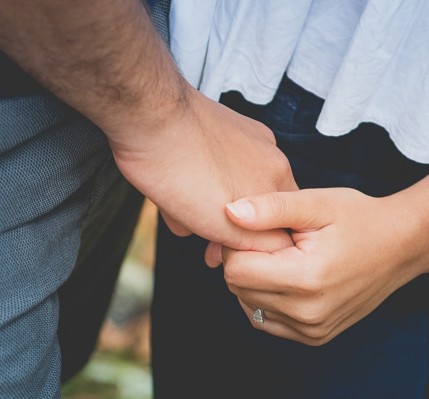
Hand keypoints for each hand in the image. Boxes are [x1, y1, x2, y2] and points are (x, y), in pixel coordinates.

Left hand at [107, 90, 296, 255]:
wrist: (149, 115)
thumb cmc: (177, 172)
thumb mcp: (220, 227)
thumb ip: (254, 244)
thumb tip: (258, 251)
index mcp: (279, 186)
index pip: (280, 228)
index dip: (250, 245)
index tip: (220, 251)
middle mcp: (274, 161)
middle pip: (258, 208)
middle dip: (230, 224)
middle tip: (198, 232)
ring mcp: (252, 139)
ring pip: (237, 185)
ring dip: (213, 201)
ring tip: (180, 204)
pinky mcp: (229, 123)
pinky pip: (223, 161)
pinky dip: (205, 174)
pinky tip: (176, 181)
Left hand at [217, 187, 428, 344]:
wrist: (402, 247)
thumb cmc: (360, 219)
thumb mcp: (317, 202)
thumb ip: (272, 208)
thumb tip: (230, 212)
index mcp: (307, 278)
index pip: (236, 270)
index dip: (238, 245)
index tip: (262, 229)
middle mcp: (309, 312)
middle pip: (239, 289)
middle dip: (246, 262)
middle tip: (275, 241)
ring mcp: (313, 330)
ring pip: (248, 306)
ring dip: (255, 282)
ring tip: (284, 259)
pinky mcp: (315, 337)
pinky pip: (267, 321)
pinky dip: (268, 300)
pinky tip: (288, 278)